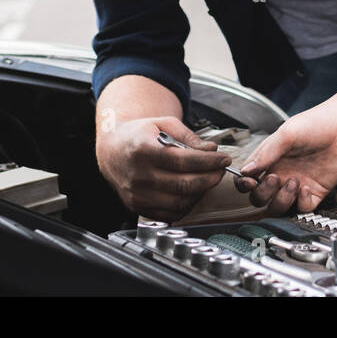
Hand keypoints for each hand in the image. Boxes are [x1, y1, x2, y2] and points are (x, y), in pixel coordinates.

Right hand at [96, 115, 230, 220]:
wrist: (112, 150)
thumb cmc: (139, 135)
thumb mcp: (164, 124)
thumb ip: (189, 137)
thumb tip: (212, 150)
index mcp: (143, 150)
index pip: (183, 161)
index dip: (209, 162)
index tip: (224, 159)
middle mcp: (138, 176)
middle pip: (184, 184)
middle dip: (210, 178)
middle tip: (220, 170)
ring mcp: (137, 195)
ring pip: (180, 202)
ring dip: (201, 193)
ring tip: (208, 180)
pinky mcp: (138, 208)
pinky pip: (170, 214)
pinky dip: (187, 205)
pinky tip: (193, 192)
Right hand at [236, 104, 336, 213]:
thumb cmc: (319, 123)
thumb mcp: (287, 133)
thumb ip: (266, 153)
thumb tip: (246, 170)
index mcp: (272, 158)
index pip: (249, 178)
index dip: (245, 184)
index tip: (249, 181)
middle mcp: (283, 173)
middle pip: (260, 197)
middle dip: (263, 193)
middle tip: (275, 178)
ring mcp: (299, 183)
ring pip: (279, 206)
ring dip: (281, 200)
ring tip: (294, 182)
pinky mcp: (316, 191)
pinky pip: (302, 208)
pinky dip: (301, 202)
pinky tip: (306, 187)